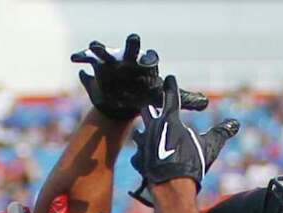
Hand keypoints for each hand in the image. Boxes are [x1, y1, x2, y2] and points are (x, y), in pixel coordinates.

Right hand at [71, 34, 207, 120]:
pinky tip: (75, 60)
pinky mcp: (97, 67)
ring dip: (101, 48)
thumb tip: (207, 103)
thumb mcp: (163, 98)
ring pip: (106, 52)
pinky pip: (86, 60)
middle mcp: (129, 59)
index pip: (149, 59)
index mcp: (144, 65)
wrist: (125, 102)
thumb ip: (184, 99)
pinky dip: (80, 58)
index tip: (151, 60)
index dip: (150, 58)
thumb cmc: (146, 95)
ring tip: (96, 47)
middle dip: (132, 44)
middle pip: (131, 48)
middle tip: (134, 40)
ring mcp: (112, 62)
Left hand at [129, 76, 238, 205]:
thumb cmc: (191, 164)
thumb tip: (235, 124)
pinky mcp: (138, 161)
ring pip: (139, 133)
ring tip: (148, 136)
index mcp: (170, 119)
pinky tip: (145, 160)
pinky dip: (142, 157)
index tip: (170, 79)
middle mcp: (153, 127)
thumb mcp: (209, 147)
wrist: (172, 187)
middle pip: (147, 109)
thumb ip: (220, 133)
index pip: (170, 96)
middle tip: (153, 108)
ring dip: (144, 134)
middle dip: (151, 108)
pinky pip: (138, 156)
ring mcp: (143, 144)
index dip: (171, 86)